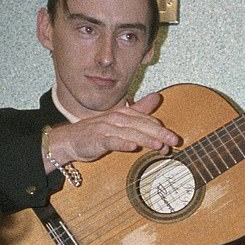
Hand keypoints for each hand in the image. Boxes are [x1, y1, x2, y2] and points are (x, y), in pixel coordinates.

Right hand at [46, 92, 179, 167]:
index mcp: (124, 114)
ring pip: (130, 134)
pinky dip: (122, 144)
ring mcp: (107, 129)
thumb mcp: (120, 120)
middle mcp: (117, 119)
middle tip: (174, 141)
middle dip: (160, 133)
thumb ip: (139, 110)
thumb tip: (157, 97)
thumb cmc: (96, 132)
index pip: (146, 120)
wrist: (70, 140)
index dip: (161, 129)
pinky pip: (112, 141)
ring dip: (145, 139)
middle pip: (142, 125)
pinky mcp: (98, 139)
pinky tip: (132, 147)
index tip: (174, 138)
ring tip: (159, 146)